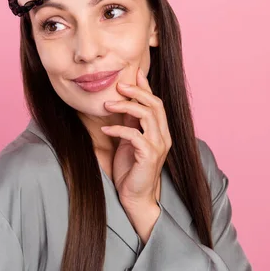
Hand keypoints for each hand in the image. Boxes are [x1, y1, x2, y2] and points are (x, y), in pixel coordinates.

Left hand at [101, 67, 171, 234]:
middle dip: (136, 92)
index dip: (145, 87)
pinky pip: (135, 135)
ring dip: (126, 106)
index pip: (156, 103)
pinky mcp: (149, 156)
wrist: (135, 197)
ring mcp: (158, 146)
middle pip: (155, 104)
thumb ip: (130, 122)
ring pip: (147, 116)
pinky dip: (119, 129)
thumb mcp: (129, 140)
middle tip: (118, 86)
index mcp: (160, 131)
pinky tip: (106, 129)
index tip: (134, 73)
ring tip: (107, 105)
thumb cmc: (131, 169)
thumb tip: (123, 102)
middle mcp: (163, 136)